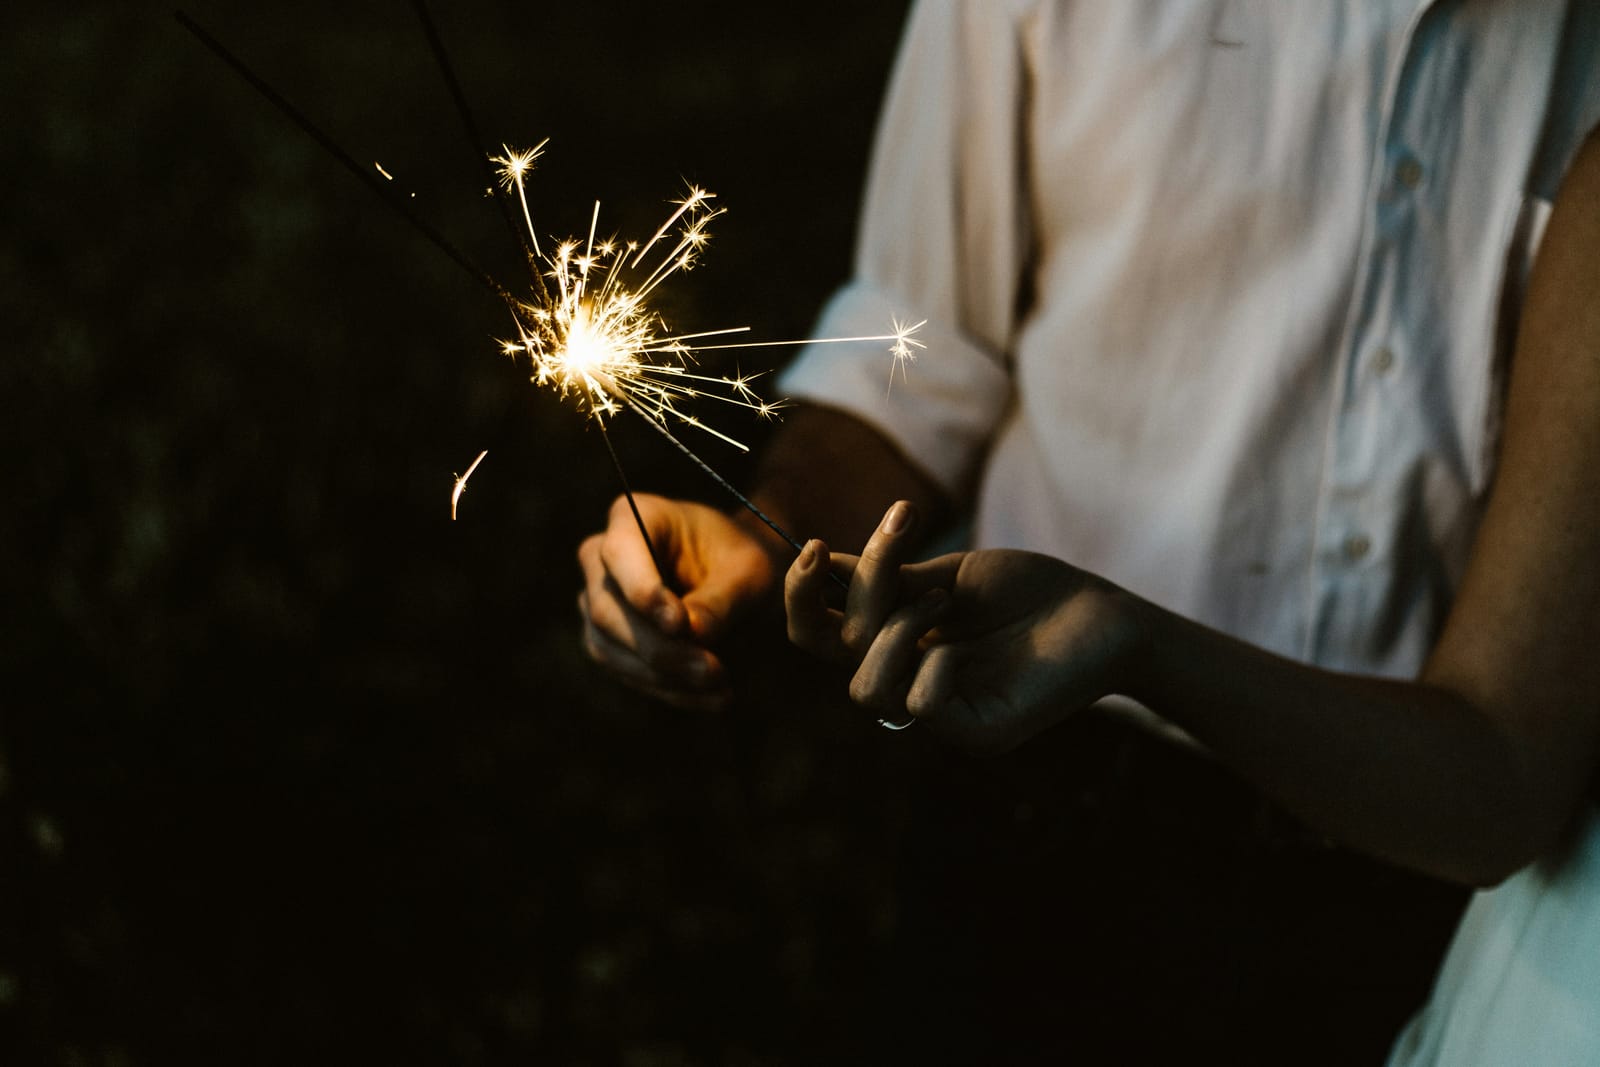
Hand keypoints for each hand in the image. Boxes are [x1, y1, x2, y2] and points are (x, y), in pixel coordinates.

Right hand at [578, 493, 780, 710]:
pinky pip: (626, 673)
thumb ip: (719, 600)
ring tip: (720, 686)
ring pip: (609, 648)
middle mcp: (601, 557)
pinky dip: (669, 690)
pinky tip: (712, 698)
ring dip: (665, 676)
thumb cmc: (742, 562)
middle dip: (660, 647)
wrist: (740, 580)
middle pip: (607, 608)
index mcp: (634, 516)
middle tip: (713, 669)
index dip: (643, 591)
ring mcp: (596, 601)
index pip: (620, 553)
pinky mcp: (607, 641)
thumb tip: (690, 634)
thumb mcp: (749, 573)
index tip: (679, 624)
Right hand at [786, 501, 1144, 752]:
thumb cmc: (1029, 591)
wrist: (1102, 612)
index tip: (816, 546)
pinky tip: (959, 644)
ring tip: (944, 598)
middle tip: (897, 543)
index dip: (799, 595)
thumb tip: (821, 561)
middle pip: (828, 654)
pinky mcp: (978, 733)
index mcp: (890, 642)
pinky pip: (921, 710)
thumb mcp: (947, 573)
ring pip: (866, 688)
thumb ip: (887, 577)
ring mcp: (939, 712)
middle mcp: (904, 679)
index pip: (816, 633)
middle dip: (856, 594)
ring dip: (895, 629)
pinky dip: (931, 667)